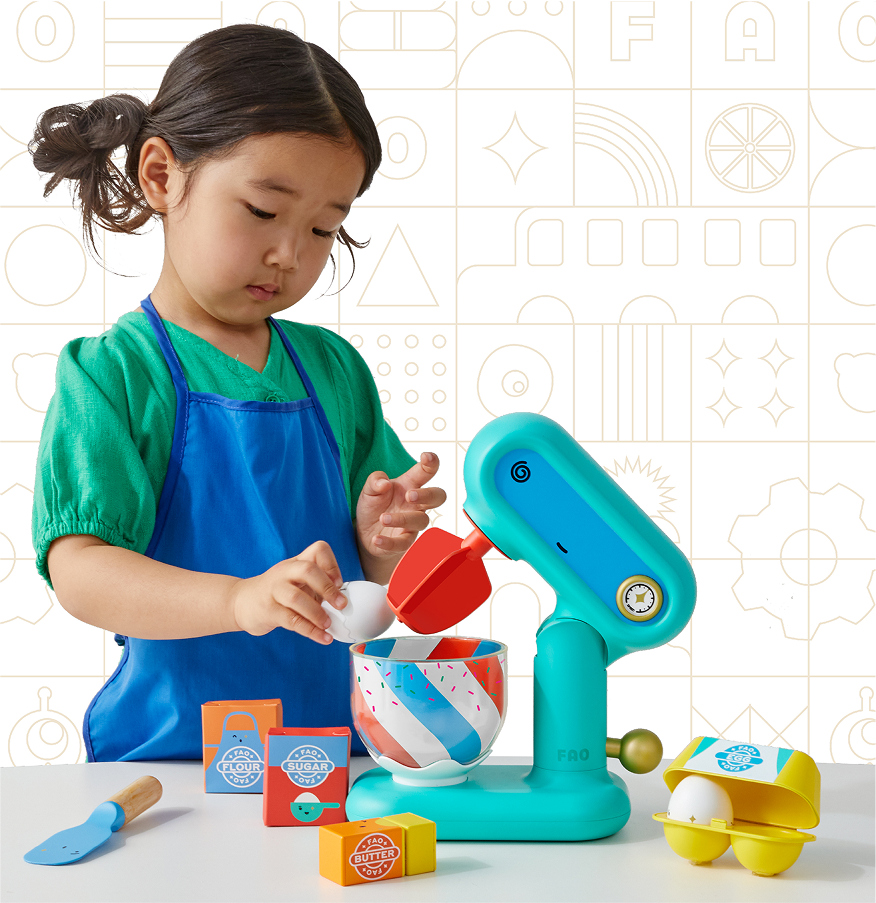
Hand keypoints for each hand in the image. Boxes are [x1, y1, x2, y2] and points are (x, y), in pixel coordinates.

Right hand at [227, 541, 346, 643]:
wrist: (242, 602)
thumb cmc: (279, 592)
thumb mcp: (297, 581)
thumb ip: (318, 587)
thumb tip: (345, 603)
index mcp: (297, 562)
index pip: (318, 549)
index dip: (332, 564)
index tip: (340, 583)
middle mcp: (285, 572)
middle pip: (307, 570)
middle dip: (327, 587)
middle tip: (341, 605)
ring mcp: (274, 590)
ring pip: (296, 598)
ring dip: (316, 613)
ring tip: (328, 625)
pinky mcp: (268, 610)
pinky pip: (291, 620)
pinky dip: (310, 631)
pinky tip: (323, 638)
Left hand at [355, 452, 446, 582]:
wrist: (366, 533)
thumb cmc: (374, 506)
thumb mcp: (369, 490)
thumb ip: (375, 481)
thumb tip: (384, 482)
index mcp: (410, 485)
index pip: (426, 472)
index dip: (431, 463)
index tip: (427, 457)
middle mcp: (416, 504)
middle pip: (437, 496)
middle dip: (427, 494)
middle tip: (410, 495)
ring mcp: (412, 523)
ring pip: (420, 520)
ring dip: (402, 519)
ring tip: (383, 518)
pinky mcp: (404, 541)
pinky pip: (403, 543)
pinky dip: (389, 542)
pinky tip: (377, 539)